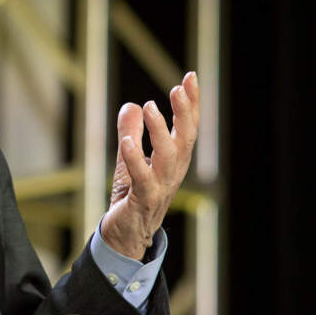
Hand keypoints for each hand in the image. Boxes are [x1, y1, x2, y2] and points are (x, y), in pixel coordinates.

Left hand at [100, 71, 199, 259]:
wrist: (124, 238)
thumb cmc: (132, 198)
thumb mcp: (130, 160)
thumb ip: (132, 133)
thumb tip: (131, 105)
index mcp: (173, 162)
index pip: (187, 129)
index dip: (191, 104)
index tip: (190, 77)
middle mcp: (172, 174)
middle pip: (184, 140)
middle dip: (184, 113)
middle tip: (178, 87)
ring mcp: (159, 188)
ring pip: (168, 157)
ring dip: (160, 130)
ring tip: (151, 107)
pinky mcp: (142, 202)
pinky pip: (142, 179)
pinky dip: (135, 159)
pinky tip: (127, 141)